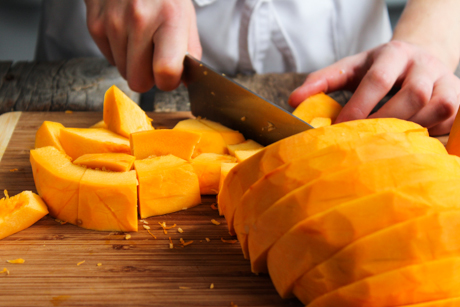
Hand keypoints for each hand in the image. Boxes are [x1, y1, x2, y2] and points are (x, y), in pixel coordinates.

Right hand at [84, 0, 201, 91]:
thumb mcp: (186, 16)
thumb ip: (190, 51)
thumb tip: (183, 81)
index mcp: (169, 18)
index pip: (166, 71)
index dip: (168, 82)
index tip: (170, 76)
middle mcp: (139, 20)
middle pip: (139, 82)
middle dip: (148, 77)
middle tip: (154, 59)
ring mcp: (113, 22)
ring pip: (123, 72)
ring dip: (133, 63)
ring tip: (140, 39)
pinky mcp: (95, 23)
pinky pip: (109, 58)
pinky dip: (119, 51)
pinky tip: (126, 32)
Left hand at [289, 40, 459, 134]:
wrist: (417, 58)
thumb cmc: (378, 68)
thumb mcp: (350, 68)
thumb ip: (322, 81)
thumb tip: (294, 100)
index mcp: (393, 53)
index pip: (377, 80)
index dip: (359, 107)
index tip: (340, 129)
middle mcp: (423, 64)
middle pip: (412, 94)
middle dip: (386, 121)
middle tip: (363, 141)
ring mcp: (446, 80)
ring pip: (437, 107)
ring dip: (411, 129)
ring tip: (386, 143)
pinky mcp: (459, 97)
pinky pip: (452, 120)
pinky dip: (433, 134)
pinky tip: (412, 143)